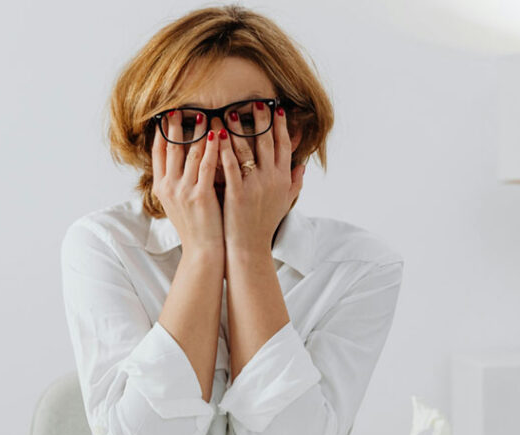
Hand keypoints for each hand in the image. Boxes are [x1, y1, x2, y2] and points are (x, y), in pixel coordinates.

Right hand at [152, 111, 224, 256]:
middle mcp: (168, 186)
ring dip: (198, 131)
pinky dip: (212, 147)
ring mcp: (183, 191)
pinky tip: (217, 133)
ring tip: (204, 113)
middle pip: (172, 147)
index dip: (162, 131)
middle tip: (181, 106)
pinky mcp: (201, 195)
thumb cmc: (196, 227)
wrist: (203, 251)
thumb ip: (177, 181)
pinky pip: (207, 165)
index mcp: (161, 187)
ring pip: (190, 152)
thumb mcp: (177, 203)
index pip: (158, 152)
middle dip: (176, 125)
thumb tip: (180, 160)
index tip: (166, 114)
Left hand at [218, 102, 305, 253]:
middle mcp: (272, 179)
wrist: (250, 248)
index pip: (284, 145)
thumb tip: (302, 164)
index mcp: (283, 178)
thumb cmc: (264, 225)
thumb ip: (295, 182)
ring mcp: (255, 186)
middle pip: (267, 142)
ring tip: (230, 112)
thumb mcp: (285, 202)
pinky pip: (230, 166)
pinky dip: (224, 149)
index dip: (280, 125)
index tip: (276, 107)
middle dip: (262, 120)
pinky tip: (217, 135)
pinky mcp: (237, 193)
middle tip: (255, 101)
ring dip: (238, 129)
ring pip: (247, 150)